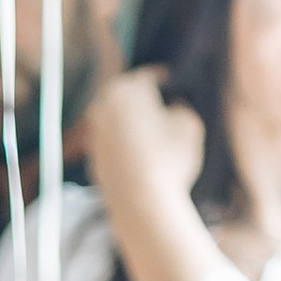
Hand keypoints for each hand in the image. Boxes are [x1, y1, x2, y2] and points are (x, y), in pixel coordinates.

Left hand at [82, 68, 207, 235]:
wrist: (141, 203)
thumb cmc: (168, 158)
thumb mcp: (189, 121)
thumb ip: (180, 105)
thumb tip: (171, 107)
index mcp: (126, 89)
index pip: (151, 77)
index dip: (167, 81)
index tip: (175, 85)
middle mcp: (102, 107)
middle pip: (128, 97)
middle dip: (145, 101)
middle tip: (164, 108)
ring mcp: (93, 136)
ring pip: (117, 121)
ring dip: (133, 123)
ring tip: (154, 134)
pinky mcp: (92, 161)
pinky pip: (112, 146)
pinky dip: (124, 146)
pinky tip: (142, 156)